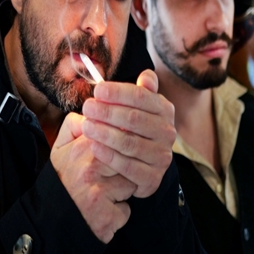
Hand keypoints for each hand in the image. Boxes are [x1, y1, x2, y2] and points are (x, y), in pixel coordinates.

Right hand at [51, 113, 136, 242]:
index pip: (119, 133)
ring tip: (107, 191)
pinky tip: (106, 210)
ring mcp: (100, 192)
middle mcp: (92, 167)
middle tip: (113, 172)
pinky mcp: (105, 217)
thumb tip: (93, 111)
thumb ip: (74, 124)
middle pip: (129, 157)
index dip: (123, 140)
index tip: (123, 145)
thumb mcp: (60, 147)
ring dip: (124, 188)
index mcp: (84, 147)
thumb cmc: (61, 179)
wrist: (49, 218)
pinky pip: (126, 210)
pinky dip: (119, 213)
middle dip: (127, 164)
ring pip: (131, 183)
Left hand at [81, 69, 175, 197]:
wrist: (142, 164)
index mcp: (164, 110)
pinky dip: (109, 156)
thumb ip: (142, 90)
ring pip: (130, 143)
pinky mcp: (152, 177)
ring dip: (105, 133)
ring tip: (86, 126)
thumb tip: (146, 76)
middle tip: (87, 107)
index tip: (97, 90)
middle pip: (134, 119)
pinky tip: (93, 147)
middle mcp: (167, 132)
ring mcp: (161, 156)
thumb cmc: (135, 127)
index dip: (118, 92)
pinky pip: (128, 166)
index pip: (142, 97)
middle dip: (108, 111)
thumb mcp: (140, 107)